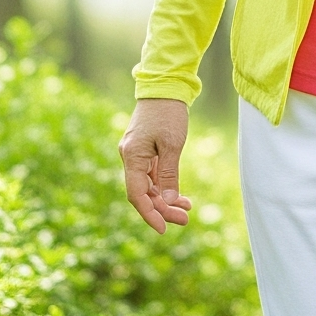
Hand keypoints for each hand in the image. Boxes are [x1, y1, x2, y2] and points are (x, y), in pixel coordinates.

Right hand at [120, 98, 191, 230]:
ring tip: (186, 209)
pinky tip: (179, 195)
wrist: (165, 87)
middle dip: (163, 209)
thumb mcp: (172, 145)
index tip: (164, 229)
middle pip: (143, 193)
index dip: (149, 214)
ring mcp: (136, 155)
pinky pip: (151, 175)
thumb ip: (168, 174)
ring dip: (165, 199)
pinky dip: (164, 186)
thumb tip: (167, 200)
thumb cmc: (168, 113)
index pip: (137, 195)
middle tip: (185, 219)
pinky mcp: (144, 151)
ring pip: (148, 186)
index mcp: (132, 157)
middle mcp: (130, 158)